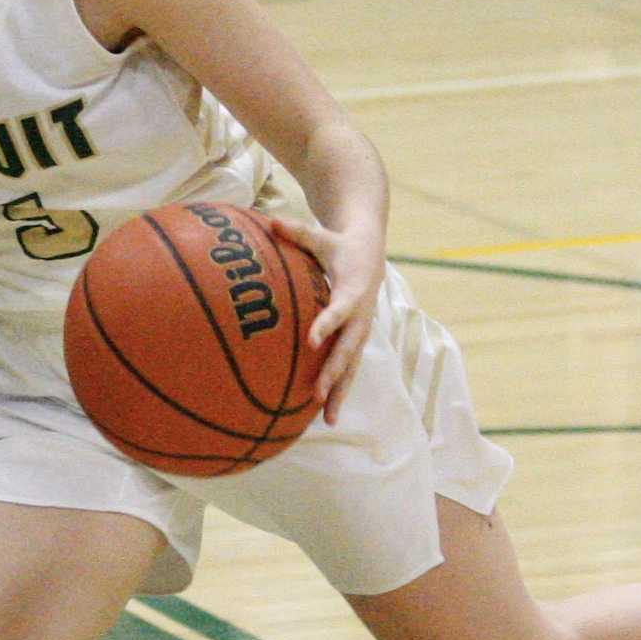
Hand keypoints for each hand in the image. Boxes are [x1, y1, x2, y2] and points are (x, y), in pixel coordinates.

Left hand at [264, 215, 383, 424]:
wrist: (370, 253)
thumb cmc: (337, 245)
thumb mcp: (320, 235)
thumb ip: (296, 231)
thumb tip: (270, 220)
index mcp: (352, 291)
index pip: (340, 310)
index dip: (327, 324)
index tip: (311, 340)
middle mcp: (360, 316)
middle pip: (348, 349)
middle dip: (334, 372)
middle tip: (317, 393)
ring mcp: (360, 331)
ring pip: (351, 366)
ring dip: (340, 392)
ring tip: (328, 420)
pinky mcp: (356, 340)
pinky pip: (348, 368)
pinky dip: (339, 390)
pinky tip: (325, 414)